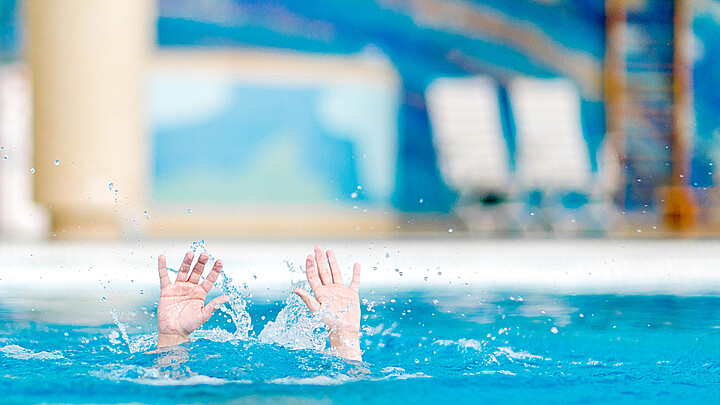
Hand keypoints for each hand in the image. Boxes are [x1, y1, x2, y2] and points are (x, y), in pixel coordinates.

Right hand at [157, 252, 228, 347]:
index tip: (220, 261)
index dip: (214, 270)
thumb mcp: (203, 315)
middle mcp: (191, 287)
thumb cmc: (189, 324)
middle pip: (197, 272)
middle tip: (205, 254)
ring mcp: (179, 287)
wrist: (174, 331)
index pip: (209, 279)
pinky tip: (162, 257)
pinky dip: (162, 267)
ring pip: (183, 271)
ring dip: (186, 262)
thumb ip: (214, 305)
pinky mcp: (167, 290)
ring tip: (190, 253)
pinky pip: (164, 277)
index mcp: (201, 293)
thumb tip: (227, 298)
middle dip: (201, 263)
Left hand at [294, 246, 361, 360]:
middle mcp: (329, 290)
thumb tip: (295, 290)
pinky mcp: (351, 295)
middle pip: (323, 271)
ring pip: (335, 273)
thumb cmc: (330, 323)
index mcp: (320, 293)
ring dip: (333, 262)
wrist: (345, 331)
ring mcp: (340, 291)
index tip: (309, 256)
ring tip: (329, 251)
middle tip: (318, 247)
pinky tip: (356, 265)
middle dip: (320, 259)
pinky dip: (356, 273)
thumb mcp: (317, 310)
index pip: (313, 276)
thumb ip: (308, 299)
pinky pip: (354, 281)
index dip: (310, 266)